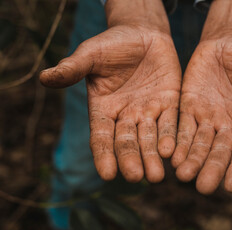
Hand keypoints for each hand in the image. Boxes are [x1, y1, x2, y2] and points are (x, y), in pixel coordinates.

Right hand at [40, 0, 180, 182]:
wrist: (143, 33)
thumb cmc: (113, 44)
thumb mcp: (91, 54)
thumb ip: (73, 68)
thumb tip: (44, 78)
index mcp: (103, 109)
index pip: (102, 136)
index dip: (104, 155)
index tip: (107, 174)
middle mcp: (126, 115)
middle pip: (127, 142)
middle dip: (131, 159)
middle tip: (135, 177)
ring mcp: (148, 111)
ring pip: (149, 138)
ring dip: (152, 157)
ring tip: (156, 176)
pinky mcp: (169, 103)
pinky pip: (170, 122)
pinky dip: (170, 137)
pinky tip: (171, 151)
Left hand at [171, 0, 231, 193]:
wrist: (227, 42)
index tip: (231, 187)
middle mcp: (229, 125)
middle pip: (220, 151)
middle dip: (212, 168)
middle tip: (203, 188)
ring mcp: (208, 117)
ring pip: (199, 143)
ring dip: (191, 159)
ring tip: (182, 175)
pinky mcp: (189, 107)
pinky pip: (183, 127)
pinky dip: (177, 141)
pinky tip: (170, 155)